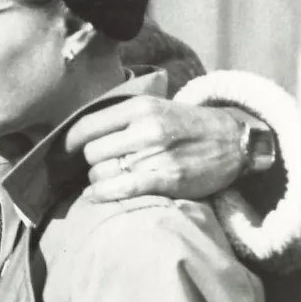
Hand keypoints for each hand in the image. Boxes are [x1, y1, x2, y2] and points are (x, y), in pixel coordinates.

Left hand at [66, 98, 246, 202]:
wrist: (235, 141)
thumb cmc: (186, 125)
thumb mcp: (155, 106)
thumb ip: (121, 116)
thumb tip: (78, 133)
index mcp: (140, 107)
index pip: (86, 126)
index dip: (69, 142)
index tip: (65, 150)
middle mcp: (146, 129)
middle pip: (92, 152)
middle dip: (89, 162)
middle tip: (99, 165)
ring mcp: (156, 155)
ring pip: (102, 173)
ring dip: (98, 180)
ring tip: (108, 178)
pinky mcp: (168, 179)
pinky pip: (121, 189)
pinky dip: (102, 194)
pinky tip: (96, 195)